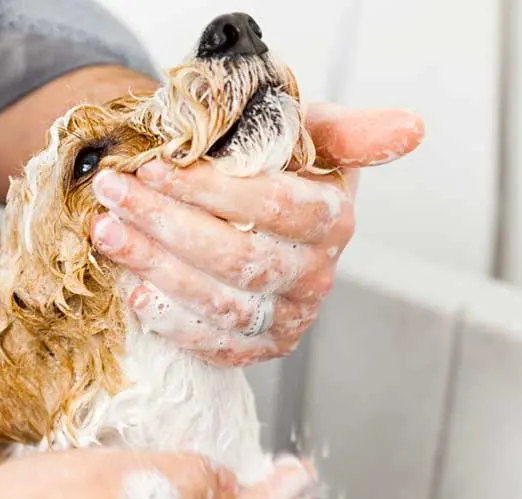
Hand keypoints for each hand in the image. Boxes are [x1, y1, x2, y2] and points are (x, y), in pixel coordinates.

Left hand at [89, 102, 423, 365]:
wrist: (252, 211)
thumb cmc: (275, 165)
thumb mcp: (308, 133)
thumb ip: (348, 131)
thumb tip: (413, 128)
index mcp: (333, 219)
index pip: (271, 206)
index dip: (209, 189)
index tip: (154, 167)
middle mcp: (317, 275)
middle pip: (238, 258)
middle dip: (167, 224)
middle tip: (114, 194)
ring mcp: (290, 318)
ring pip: (220, 302)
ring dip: (155, 267)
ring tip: (107, 230)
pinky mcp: (260, 348)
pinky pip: (212, 344)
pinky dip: (168, 318)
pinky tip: (131, 285)